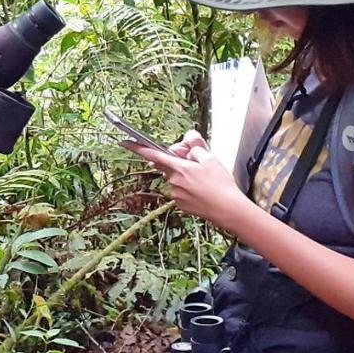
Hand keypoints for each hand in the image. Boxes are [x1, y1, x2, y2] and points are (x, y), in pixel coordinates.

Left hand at [121, 130, 253, 232]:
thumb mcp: (210, 158)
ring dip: (185, 176)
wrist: (229, 210)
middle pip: (168, 165)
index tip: (124, 142)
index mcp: (179, 168)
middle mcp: (173, 181)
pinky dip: (188, 188)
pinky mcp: (180, 204)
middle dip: (177, 161)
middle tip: (195, 161)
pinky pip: (180, 190)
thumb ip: (194, 148)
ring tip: (205, 180)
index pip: (154, 154)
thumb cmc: (221, 185)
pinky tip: (203, 190)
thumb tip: (187, 147)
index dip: (137, 147)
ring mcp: (175, 194)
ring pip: (175, 178)